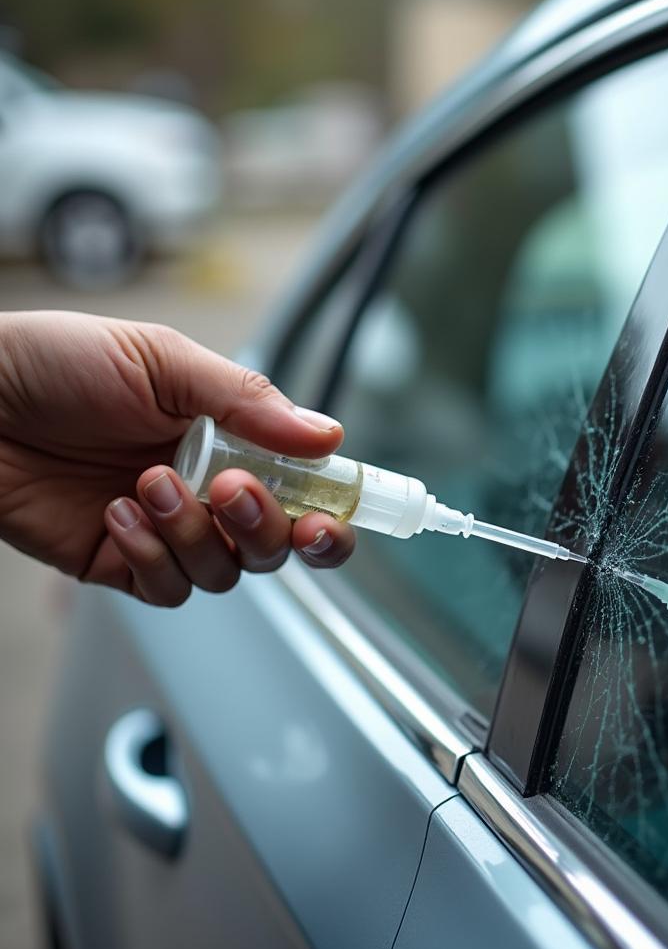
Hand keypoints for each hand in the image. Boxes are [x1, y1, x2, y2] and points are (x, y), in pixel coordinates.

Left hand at [0, 311, 354, 605]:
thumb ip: (248, 402)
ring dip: (195, 534)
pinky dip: (152, 555)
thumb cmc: (56, 364)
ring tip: (148, 482)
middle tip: (232, 491)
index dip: (328, 514)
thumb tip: (327, 436)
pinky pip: (167, 587)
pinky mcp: (121, 561)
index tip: (330, 519)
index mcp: (229, 439)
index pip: (301, 490)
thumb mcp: (162, 361)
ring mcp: (166, 530)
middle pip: (274, 546)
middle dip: (265, 528)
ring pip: (225, 572)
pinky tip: (118, 511)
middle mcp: (206, 490)